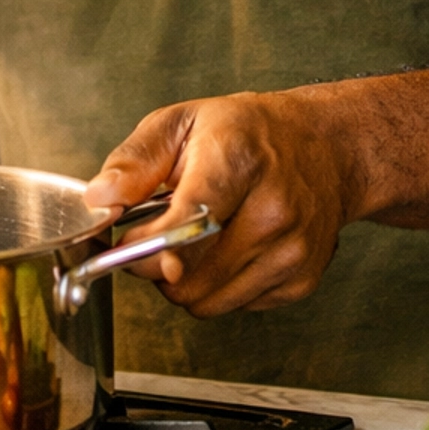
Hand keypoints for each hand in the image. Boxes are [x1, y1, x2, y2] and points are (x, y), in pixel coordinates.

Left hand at [81, 89, 368, 314]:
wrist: (327, 148)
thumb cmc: (250, 134)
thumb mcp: (184, 122)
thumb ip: (135, 159)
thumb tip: (101, 198)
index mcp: (240, 160)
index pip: (190, 222)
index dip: (150, 247)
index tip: (127, 243)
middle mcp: (274, 208)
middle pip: (190, 274)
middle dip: (155, 264)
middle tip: (157, 234)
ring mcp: (292, 249)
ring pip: (206, 302)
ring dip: (184, 281)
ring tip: (196, 241)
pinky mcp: (301, 280)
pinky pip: (234, 307)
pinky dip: (219, 287)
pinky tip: (230, 250)